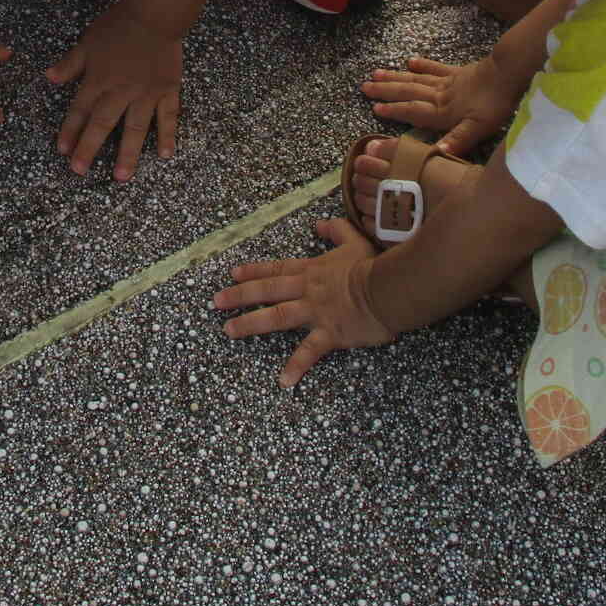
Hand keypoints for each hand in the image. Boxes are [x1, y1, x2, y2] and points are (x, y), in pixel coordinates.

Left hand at [46, 2, 182, 180]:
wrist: (154, 15)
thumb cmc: (118, 25)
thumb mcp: (87, 41)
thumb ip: (70, 63)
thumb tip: (49, 78)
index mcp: (99, 80)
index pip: (80, 110)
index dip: (70, 130)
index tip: (62, 151)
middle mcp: (120, 91)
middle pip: (102, 124)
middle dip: (89, 148)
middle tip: (79, 171)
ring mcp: (146, 94)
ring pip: (135, 129)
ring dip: (128, 154)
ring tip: (121, 177)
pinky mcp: (167, 91)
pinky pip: (168, 117)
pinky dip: (167, 136)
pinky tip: (165, 155)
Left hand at [213, 219, 396, 386]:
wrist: (389, 287)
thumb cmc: (372, 265)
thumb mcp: (353, 240)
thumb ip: (335, 230)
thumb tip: (319, 224)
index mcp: (311, 271)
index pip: (276, 269)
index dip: (253, 271)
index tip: (233, 274)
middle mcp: (307, 291)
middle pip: (267, 291)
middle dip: (239, 295)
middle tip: (216, 301)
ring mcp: (315, 312)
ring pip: (276, 317)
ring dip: (251, 324)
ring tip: (230, 331)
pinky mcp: (330, 334)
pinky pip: (309, 352)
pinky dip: (296, 366)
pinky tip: (283, 381)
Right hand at [360, 54, 522, 155]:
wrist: (507, 73)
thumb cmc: (494, 104)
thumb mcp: (479, 128)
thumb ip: (457, 140)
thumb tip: (434, 153)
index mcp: (443, 112)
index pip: (413, 111)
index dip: (394, 111)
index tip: (374, 109)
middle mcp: (440, 95)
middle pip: (408, 92)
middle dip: (386, 91)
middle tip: (365, 87)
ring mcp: (447, 81)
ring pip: (416, 79)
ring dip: (395, 77)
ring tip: (377, 73)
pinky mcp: (458, 71)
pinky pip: (435, 68)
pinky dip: (422, 65)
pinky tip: (410, 61)